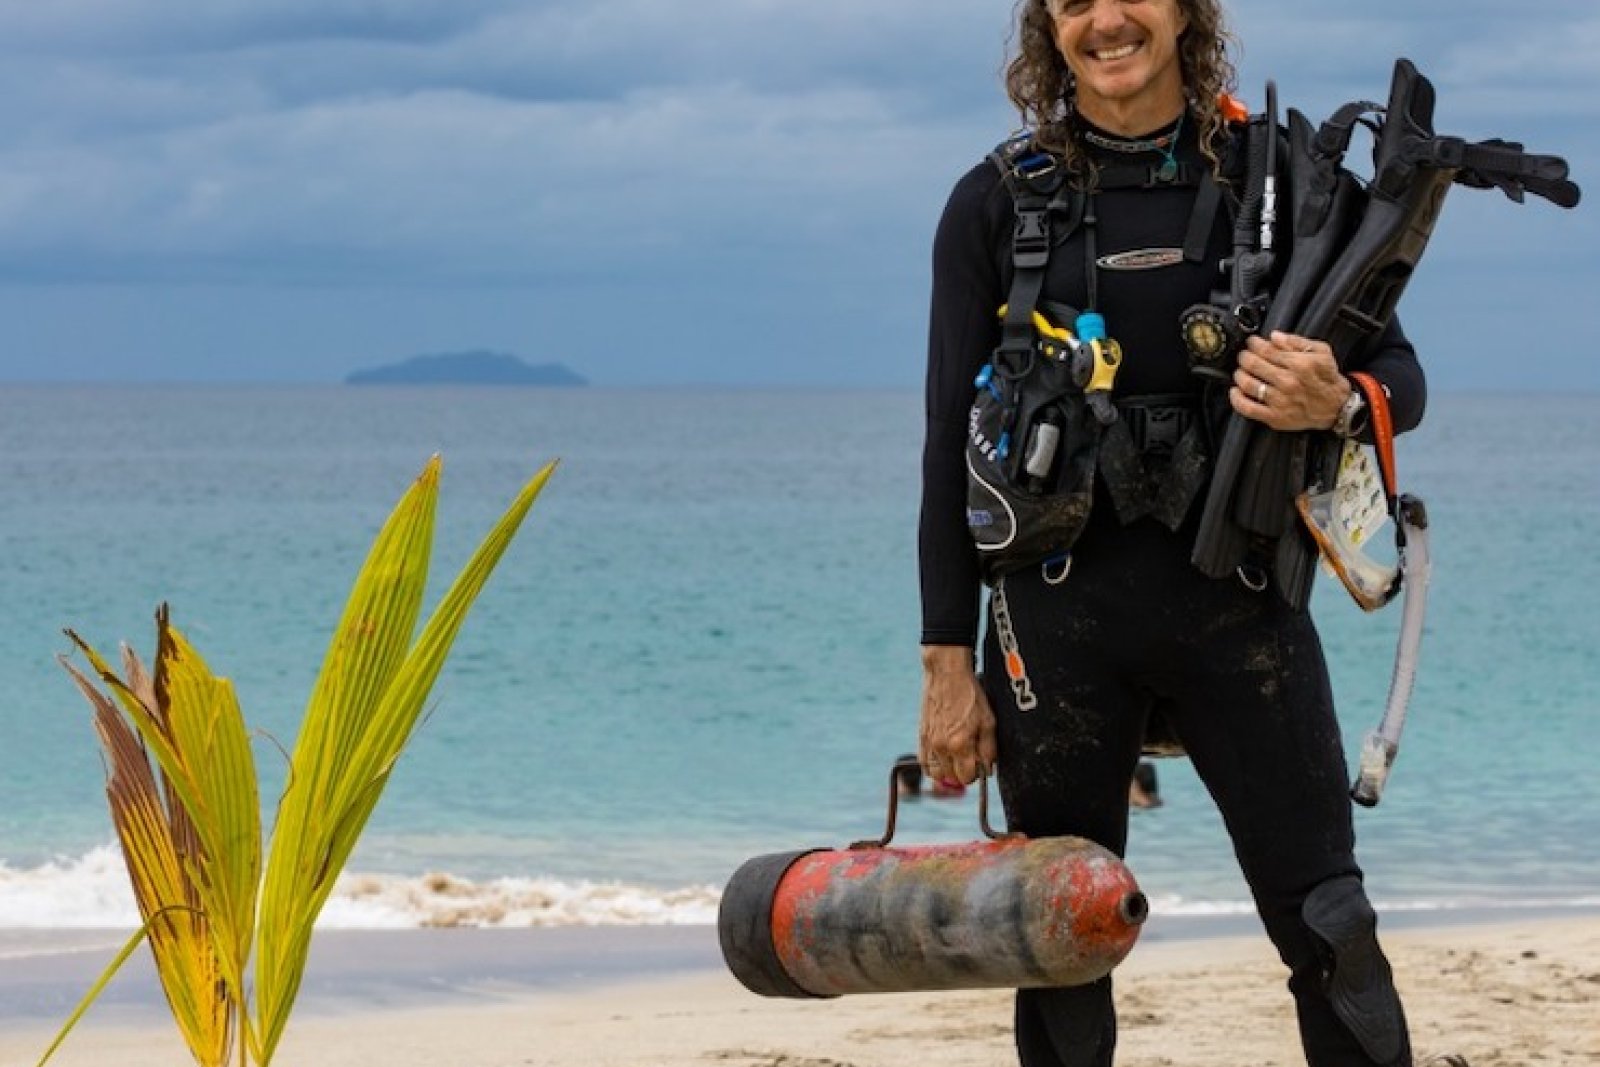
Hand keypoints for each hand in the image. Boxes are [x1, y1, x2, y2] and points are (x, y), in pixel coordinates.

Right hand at [918, 645, 997, 785]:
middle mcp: (941, 747)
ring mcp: (928, 742)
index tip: (980, 764)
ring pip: (936, 774)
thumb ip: (989, 749)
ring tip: (956, 758)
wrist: (946, 674)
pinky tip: (943, 755)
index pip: (968, 777)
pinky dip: (933, 764)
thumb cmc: (969, 694)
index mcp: (959, 744)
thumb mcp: (988, 721)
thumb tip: (988, 768)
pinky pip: (923, 763)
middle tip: (970, 757)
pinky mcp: (921, 736)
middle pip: (952, 777)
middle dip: (963, 771)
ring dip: (947, 770)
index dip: (977, 773)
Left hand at [1231, 331, 1350, 431]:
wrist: (1337, 407)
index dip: (1254, 344)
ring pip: (1247, 384)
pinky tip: (1235, 391)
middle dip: (1244, 356)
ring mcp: (1280, 401)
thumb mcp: (1322, 353)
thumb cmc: (1328, 379)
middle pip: (1253, 364)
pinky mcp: (1275, 417)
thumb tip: (1275, 336)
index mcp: (1299, 364)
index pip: (1266, 350)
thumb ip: (1297, 342)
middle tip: (1244, 355)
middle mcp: (1288, 382)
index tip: (1251, 342)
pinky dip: (1236, 399)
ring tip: (1241, 371)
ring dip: (1239, 374)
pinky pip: (1247, 408)